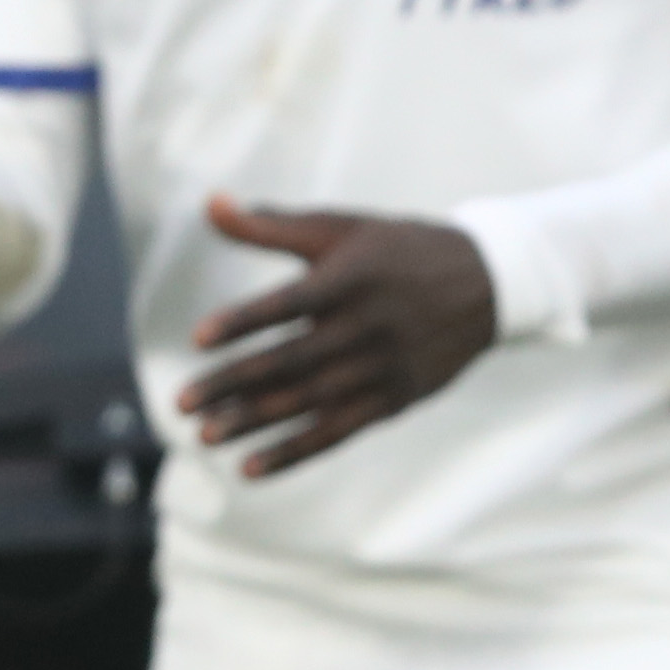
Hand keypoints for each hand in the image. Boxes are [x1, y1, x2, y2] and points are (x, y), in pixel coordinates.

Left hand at [177, 196, 499, 477]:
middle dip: (234, 385)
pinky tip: (250, 467)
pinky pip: (340, 432)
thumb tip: (210, 203)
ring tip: (205, 435)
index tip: (199, 339)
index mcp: (351, 280)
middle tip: (181, 403)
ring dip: (256, 422)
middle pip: (292, 362)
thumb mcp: (340, 228)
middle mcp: (368, 328)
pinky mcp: (396, 401)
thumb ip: (271, 225)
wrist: (488, 284)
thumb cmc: (396, 249)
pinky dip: (296, 452)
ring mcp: (384, 369)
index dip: (244, 321)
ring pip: (311, 402)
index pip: (289, 305)